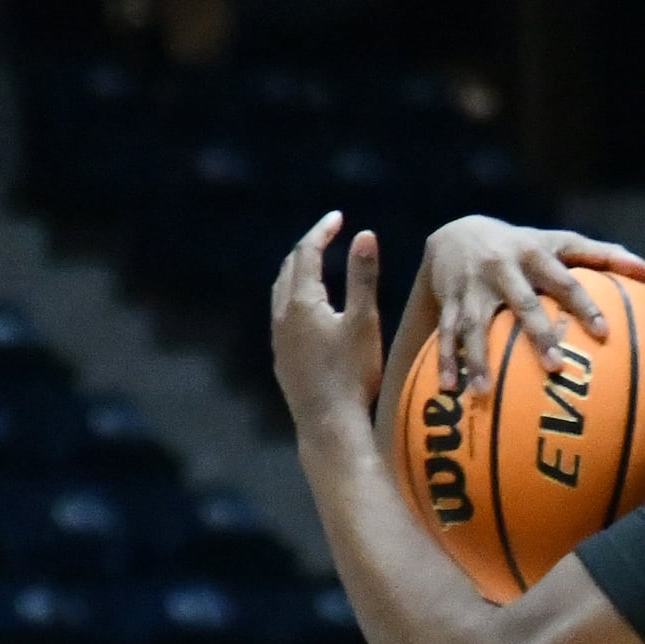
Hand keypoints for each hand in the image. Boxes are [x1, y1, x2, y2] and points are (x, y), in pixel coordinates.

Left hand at [269, 212, 387, 447]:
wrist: (329, 425)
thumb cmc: (352, 374)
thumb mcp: (364, 321)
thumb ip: (363, 276)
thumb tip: (364, 235)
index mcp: (302, 302)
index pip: (307, 253)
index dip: (322, 232)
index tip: (338, 218)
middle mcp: (283, 316)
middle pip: (289, 269)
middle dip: (307, 247)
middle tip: (327, 235)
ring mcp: (279, 340)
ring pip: (281, 292)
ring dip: (297, 272)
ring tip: (315, 264)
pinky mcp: (282, 359)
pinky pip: (282, 316)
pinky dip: (294, 297)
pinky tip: (307, 308)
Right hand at [415, 216, 644, 394]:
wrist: (457, 233)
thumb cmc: (522, 245)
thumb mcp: (558, 241)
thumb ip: (601, 255)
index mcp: (536, 255)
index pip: (565, 281)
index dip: (585, 305)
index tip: (603, 333)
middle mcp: (504, 269)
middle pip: (523, 304)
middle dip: (537, 335)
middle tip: (554, 367)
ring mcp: (474, 288)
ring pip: (476, 325)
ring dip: (478, 358)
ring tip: (483, 393)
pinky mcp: (450, 302)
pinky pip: (446, 334)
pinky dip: (446, 361)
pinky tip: (449, 389)